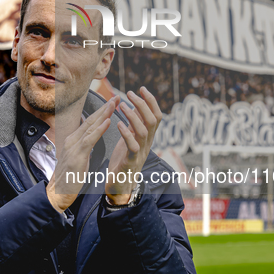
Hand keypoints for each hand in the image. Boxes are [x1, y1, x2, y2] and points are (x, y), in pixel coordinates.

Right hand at [46, 97, 117, 212]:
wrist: (58, 192)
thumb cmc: (69, 177)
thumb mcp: (78, 158)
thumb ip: (83, 147)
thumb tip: (90, 139)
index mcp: (73, 140)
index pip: (90, 122)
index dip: (102, 112)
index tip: (113, 102)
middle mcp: (72, 139)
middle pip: (91, 120)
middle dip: (105, 108)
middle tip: (117, 97)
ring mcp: (73, 147)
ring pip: (91, 126)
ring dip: (104, 114)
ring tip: (114, 104)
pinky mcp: (76, 156)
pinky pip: (90, 140)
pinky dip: (99, 130)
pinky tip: (108, 122)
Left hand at [105, 87, 161, 204]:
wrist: (120, 185)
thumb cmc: (123, 160)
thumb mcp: (130, 138)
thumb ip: (134, 125)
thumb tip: (135, 106)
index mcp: (147, 137)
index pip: (156, 116)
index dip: (151, 101)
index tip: (141, 88)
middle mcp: (147, 143)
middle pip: (153, 120)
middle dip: (143, 104)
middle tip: (130, 93)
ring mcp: (140, 152)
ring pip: (144, 131)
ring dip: (133, 115)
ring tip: (122, 105)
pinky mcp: (130, 161)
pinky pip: (132, 146)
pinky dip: (126, 133)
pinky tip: (118, 123)